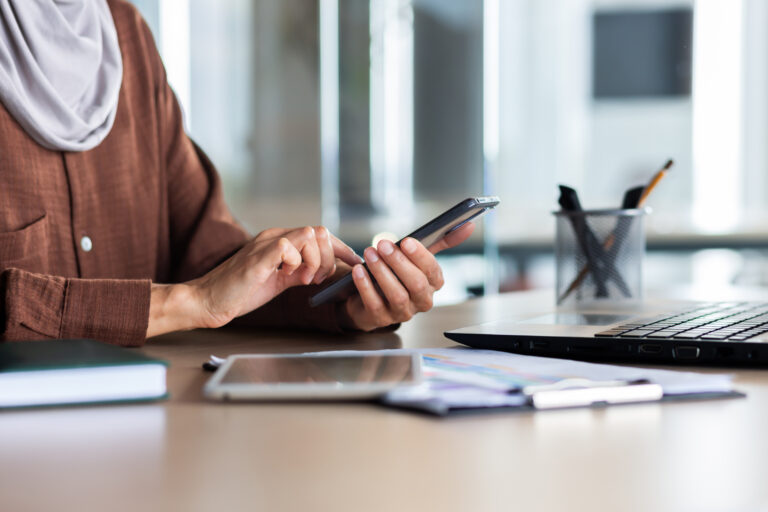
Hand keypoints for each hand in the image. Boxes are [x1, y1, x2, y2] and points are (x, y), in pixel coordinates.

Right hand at [147, 226, 360, 335]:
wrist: (209, 300)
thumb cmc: (241, 292)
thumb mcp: (280, 280)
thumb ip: (301, 272)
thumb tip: (327, 274)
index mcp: (280, 240)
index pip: (320, 235)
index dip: (342, 249)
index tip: (355, 264)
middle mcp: (275, 236)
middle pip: (320, 232)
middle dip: (330, 258)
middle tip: (317, 279)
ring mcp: (267, 243)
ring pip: (310, 235)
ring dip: (316, 261)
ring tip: (304, 279)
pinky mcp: (259, 256)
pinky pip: (290, 247)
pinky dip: (298, 263)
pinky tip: (289, 276)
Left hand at [339, 222, 474, 330]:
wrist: (369, 297)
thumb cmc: (397, 273)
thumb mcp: (418, 257)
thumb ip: (442, 241)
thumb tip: (470, 225)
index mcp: (433, 284)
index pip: (432, 271)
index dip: (420, 256)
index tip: (406, 240)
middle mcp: (421, 301)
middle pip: (415, 284)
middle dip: (398, 262)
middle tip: (382, 244)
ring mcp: (402, 312)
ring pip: (396, 294)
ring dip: (381, 272)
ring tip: (369, 253)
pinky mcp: (380, 319)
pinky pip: (374, 303)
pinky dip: (365, 285)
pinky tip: (358, 270)